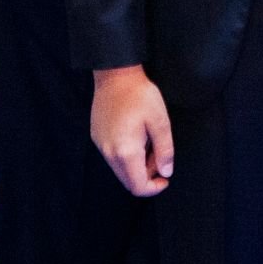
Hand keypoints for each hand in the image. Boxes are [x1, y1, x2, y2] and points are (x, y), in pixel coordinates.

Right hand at [89, 66, 174, 196]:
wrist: (115, 75)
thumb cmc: (140, 95)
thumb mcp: (160, 121)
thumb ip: (164, 150)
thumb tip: (165, 172)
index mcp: (125, 152)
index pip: (137, 187)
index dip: (154, 188)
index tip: (165, 178)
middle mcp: (109, 153)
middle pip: (127, 181)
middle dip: (146, 176)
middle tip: (159, 156)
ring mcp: (100, 145)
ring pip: (119, 170)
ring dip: (136, 166)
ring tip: (148, 143)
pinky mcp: (97, 137)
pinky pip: (112, 157)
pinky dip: (125, 156)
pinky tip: (135, 137)